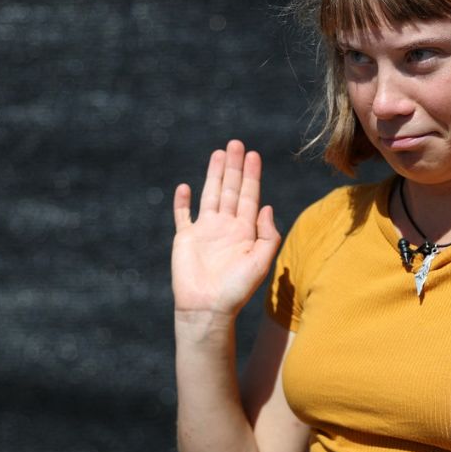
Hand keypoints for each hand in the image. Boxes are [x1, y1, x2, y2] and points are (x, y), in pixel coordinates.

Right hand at [172, 140, 280, 316]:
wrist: (207, 307)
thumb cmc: (236, 289)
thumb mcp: (261, 261)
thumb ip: (268, 233)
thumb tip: (266, 206)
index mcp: (245, 231)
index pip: (250, 196)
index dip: (252, 175)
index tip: (254, 155)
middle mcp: (226, 227)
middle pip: (231, 189)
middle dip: (234, 167)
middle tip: (236, 143)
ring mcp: (205, 231)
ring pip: (210, 195)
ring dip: (214, 175)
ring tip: (218, 153)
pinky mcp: (185, 238)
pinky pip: (183, 215)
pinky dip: (182, 201)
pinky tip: (185, 186)